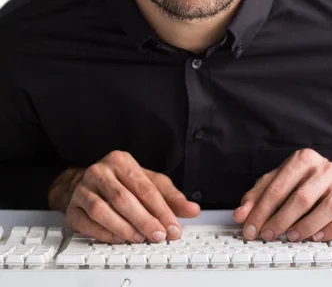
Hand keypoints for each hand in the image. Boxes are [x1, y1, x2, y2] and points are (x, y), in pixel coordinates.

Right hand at [50, 151, 199, 243]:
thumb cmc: (122, 183)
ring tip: (139, 238)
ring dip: (123, 227)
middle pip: (124, 198)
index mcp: (121, 161)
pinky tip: (119, 238)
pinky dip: (103, 233)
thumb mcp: (149, 183)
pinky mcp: (72, 207)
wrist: (85, 183)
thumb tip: (193, 209)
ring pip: (102, 210)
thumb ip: (171, 197)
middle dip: (144, 220)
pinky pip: (86, 222)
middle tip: (158, 236)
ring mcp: (83, 189)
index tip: (173, 228)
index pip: (144, 187)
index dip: (161, 210)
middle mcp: (100, 171)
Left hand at [233, 148, 331, 241]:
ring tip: (290, 236)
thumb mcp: (278, 180)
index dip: (261, 210)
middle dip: (280, 220)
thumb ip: (257, 195)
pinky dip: (330, 231)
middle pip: (300, 198)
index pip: (277, 187)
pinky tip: (315, 237)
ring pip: (326, 209)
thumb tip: (240, 215)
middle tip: (268, 235)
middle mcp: (324, 169)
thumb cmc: (303, 180)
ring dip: (305, 227)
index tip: (250, 228)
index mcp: (302, 159)